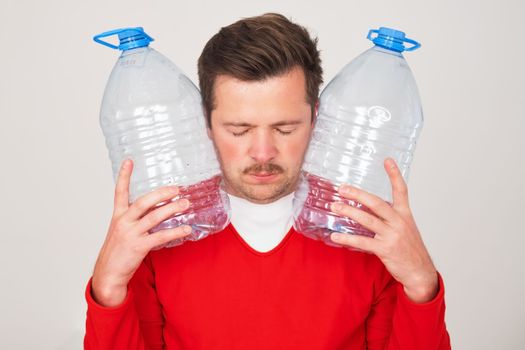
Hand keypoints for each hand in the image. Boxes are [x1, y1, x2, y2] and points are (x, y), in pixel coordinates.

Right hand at [91, 159, 191, 306]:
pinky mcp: (138, 247)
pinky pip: (160, 236)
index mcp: (118, 215)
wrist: (108, 273)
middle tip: (177, 189)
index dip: (124, 175)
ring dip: (172, 209)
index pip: (119, 191)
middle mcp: (123, 222)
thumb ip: (138, 217)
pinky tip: (186, 229)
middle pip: (143, 202)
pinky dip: (175, 231)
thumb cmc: (119, 250)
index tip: (129, 161)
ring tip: (186, 204)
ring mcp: (130, 234)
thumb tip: (160, 207)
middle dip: (161, 194)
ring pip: (154, 217)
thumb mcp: (123, 229)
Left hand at [329, 158, 437, 302]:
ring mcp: (393, 235)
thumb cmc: (409, 249)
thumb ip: (389, 217)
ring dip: (349, 212)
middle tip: (342, 188)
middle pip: (376, 203)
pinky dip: (347, 239)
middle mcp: (399, 222)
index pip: (401, 190)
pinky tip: (335, 237)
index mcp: (405, 214)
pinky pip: (363, 242)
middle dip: (358, 194)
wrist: (420, 272)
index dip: (394, 175)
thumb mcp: (405, 228)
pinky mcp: (386, 249)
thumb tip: (367, 209)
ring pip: (367, 220)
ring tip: (335, 207)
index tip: (387, 160)